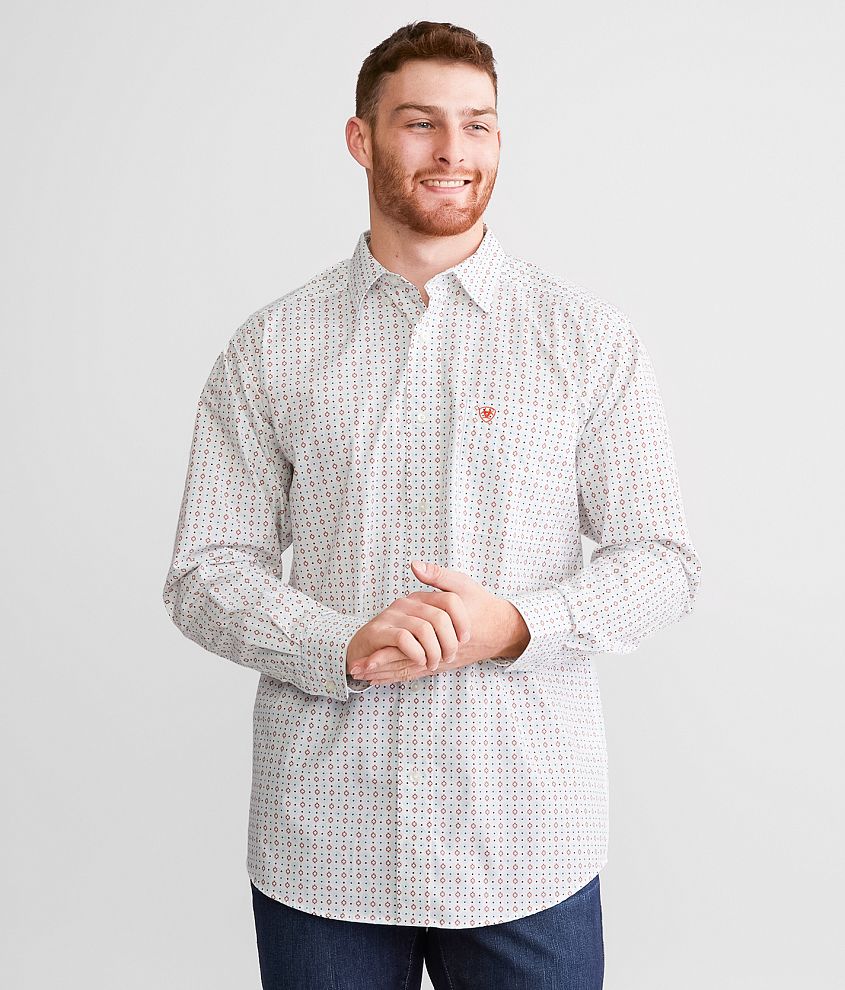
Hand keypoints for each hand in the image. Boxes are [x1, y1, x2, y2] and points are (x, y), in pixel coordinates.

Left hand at [348, 560, 528, 684]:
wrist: (502, 627)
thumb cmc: (481, 604)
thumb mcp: (462, 585)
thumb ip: (437, 576)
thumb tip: (415, 565)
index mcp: (439, 636)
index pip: (406, 650)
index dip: (383, 656)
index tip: (363, 660)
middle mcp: (439, 653)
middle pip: (403, 665)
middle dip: (378, 669)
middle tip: (354, 671)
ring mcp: (440, 659)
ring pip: (409, 671)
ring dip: (385, 674)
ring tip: (361, 678)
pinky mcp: (442, 662)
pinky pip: (417, 671)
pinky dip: (399, 674)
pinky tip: (383, 678)